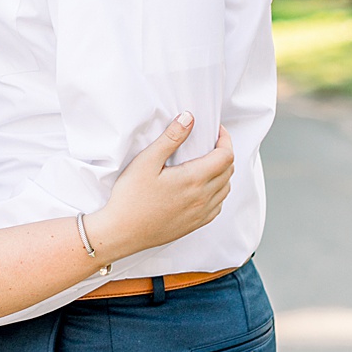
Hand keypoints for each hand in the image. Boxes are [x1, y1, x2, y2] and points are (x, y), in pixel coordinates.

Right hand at [89, 116, 234, 261]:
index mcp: (194, 179)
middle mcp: (203, 198)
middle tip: (211, 142)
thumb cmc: (130, 197)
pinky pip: (218, 206)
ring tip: (207, 162)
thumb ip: (170, 138)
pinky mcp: (195, 225)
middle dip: (224, 152)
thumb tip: (189, 118)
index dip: (225, 139)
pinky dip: (218, 192)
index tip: (216, 131)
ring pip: (226, 189)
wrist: (122, 233)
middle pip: (228, 171)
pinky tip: (203, 187)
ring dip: (223, 172)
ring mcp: (201, 214)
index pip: (226, 156)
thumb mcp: (146, 161)